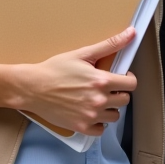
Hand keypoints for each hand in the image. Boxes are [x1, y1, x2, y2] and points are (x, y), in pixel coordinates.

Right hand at [0, 27, 137, 136]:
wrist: (33, 87)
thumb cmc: (55, 69)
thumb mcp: (83, 54)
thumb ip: (110, 45)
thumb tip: (131, 33)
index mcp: (101, 81)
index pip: (131, 84)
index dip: (128, 79)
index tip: (121, 77)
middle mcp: (98, 100)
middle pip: (124, 100)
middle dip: (118, 93)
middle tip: (106, 87)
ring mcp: (90, 116)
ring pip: (114, 116)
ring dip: (110, 108)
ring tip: (97, 99)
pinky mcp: (81, 127)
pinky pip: (101, 130)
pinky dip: (98, 123)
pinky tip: (90, 112)